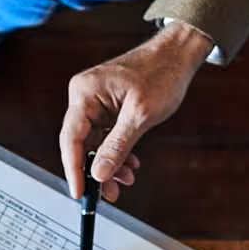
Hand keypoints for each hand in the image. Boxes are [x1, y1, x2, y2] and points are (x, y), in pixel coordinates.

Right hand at [58, 22, 212, 200]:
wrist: (177, 56)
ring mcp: (96, 103)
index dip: (74, 169)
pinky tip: (129, 164)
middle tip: (109, 193)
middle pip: (80, 144)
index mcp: (85, 93)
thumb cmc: (161, 73)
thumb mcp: (140, 115)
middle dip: (96, 171)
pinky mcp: (107, 108)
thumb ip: (117, 146)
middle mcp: (85, 96)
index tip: (79, 192)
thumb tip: (99, 173)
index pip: (71, 139)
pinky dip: (116, 153)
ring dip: (109, 164)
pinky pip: (105, 137)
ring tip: (126, 179)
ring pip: (94, 144)